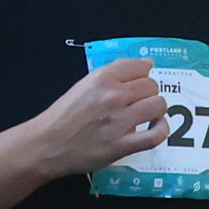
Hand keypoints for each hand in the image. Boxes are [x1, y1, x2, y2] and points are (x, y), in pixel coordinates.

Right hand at [30, 57, 174, 181]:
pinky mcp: (122, 145)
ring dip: (155, 110)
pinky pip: (156, 135)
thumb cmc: (63, 116)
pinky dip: (161, 130)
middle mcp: (113, 96)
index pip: (140, 67)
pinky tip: (155, 127)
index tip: (136, 84)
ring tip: (144, 116)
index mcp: (102, 78)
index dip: (142, 75)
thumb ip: (115, 73)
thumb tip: (147, 64)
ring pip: (158, 106)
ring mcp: (119, 121)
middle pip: (152, 86)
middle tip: (137, 103)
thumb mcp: (84, 85)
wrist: (47, 144)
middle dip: (147, 93)